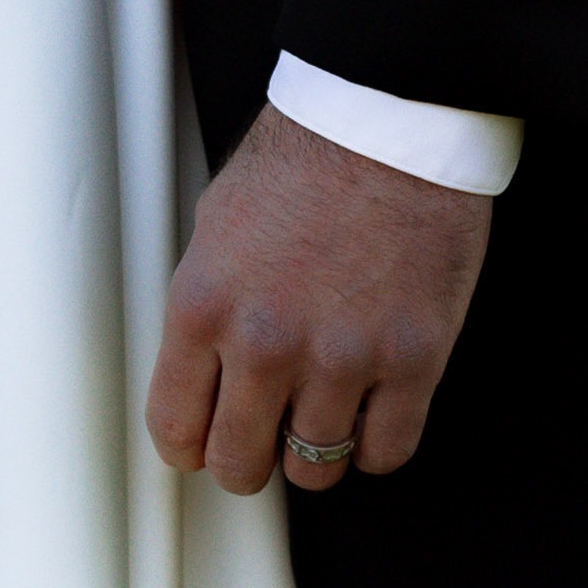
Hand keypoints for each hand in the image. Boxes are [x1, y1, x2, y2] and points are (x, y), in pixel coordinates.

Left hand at [149, 103, 492, 496]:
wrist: (391, 119)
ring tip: (324, 413)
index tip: (204, 443)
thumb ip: (207, 307)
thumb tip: (202, 367)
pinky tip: (373, 412)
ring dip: (316, 449)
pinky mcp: (412, 359)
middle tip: (264, 437)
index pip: (175, 427)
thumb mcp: (218, 225)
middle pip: (238, 464)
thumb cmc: (308, 156)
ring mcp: (342, 357)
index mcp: (204, 306)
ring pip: (315, 469)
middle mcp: (265, 343)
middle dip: (247, 460)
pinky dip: (376, 444)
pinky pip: (386, 451)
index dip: (190, 447)